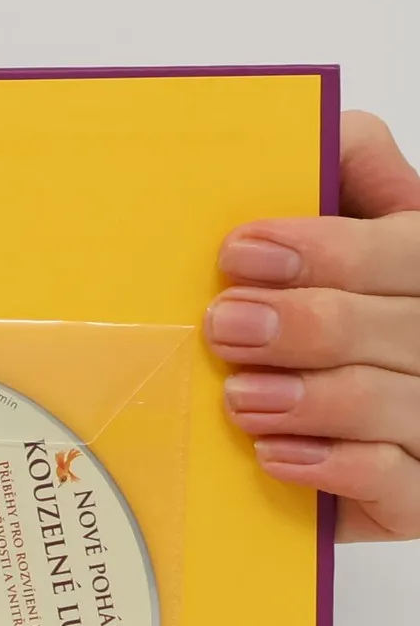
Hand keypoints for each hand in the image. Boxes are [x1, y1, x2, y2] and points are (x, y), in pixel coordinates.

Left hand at [214, 109, 419, 539]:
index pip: (408, 248)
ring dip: (311, 398)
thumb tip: (332, 127)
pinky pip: (395, 483)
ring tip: (240, 396)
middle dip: (308, 323)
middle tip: (225, 325)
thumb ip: (342, 175)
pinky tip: (275, 454)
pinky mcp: (414, 498)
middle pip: (405, 326)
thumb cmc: (315, 322)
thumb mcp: (333, 235)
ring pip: (395, 401)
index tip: (241, 252)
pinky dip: (332, 467)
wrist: (311, 438)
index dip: (329, 249)